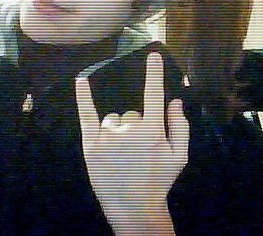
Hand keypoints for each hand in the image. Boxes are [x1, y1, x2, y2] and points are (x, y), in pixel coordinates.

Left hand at [76, 52, 188, 235]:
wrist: (133, 207)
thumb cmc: (160, 180)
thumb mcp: (180, 156)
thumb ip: (180, 126)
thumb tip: (175, 101)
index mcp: (153, 131)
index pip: (154, 95)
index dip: (154, 74)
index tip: (153, 55)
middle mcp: (129, 130)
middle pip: (133, 114)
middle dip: (138, 127)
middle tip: (139, 150)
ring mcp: (108, 137)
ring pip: (114, 119)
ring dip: (119, 129)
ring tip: (122, 153)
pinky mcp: (90, 146)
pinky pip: (87, 115)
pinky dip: (84, 98)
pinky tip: (81, 82)